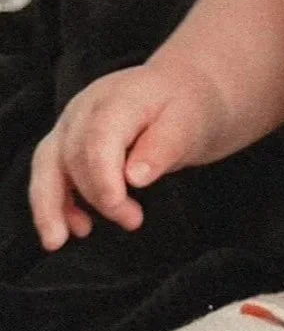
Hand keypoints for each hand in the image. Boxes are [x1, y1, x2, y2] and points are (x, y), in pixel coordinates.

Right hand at [28, 60, 228, 250]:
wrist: (184, 90)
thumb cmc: (189, 108)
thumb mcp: (190, 124)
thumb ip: (163, 147)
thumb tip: (135, 178)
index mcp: (119, 98)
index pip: (99, 138)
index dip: (103, 178)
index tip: (121, 210)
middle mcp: (86, 107)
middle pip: (73, 154)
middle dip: (97, 196)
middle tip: (133, 221)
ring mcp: (72, 122)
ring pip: (46, 163)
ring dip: (50, 205)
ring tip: (60, 240)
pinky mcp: (68, 139)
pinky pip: (49, 171)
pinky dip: (55, 202)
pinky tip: (76, 226)